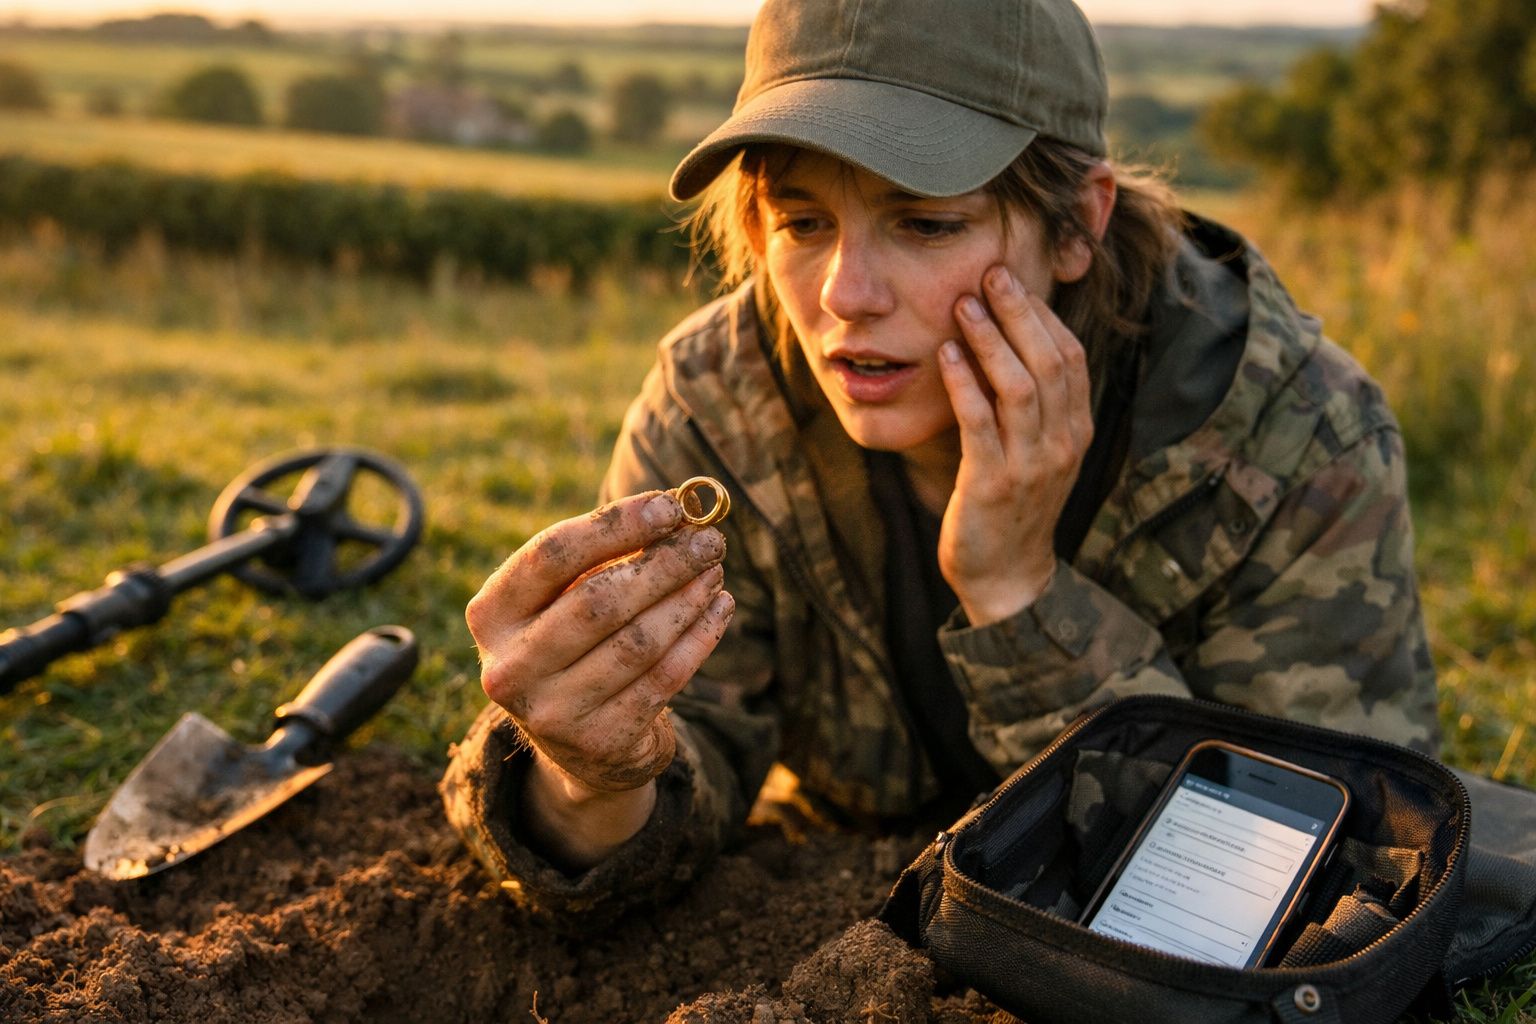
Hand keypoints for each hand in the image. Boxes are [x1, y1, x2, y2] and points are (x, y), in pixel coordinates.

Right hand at [465, 491, 734, 860]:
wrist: (576, 744)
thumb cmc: (574, 642)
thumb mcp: (567, 597)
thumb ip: (608, 554)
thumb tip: (677, 513)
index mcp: (491, 615)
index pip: (551, 556)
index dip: (615, 526)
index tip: (670, 506)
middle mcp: (510, 667)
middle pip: (598, 601)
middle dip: (663, 565)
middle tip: (709, 541)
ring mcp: (552, 711)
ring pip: (637, 642)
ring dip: (687, 599)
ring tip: (715, 571)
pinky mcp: (598, 741)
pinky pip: (663, 678)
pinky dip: (699, 637)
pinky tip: (719, 608)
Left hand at [936, 264, 1093, 625]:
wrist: (1008, 576)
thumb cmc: (1014, 507)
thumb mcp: (1037, 451)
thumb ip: (1033, 404)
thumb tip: (1008, 342)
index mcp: (1075, 429)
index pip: (1071, 357)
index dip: (1043, 315)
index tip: (1013, 279)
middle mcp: (1062, 443)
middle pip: (1050, 362)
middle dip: (1020, 313)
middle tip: (991, 274)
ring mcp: (1031, 464)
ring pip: (1020, 387)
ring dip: (991, 340)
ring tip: (964, 305)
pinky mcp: (993, 484)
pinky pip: (981, 423)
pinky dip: (964, 384)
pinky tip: (945, 355)